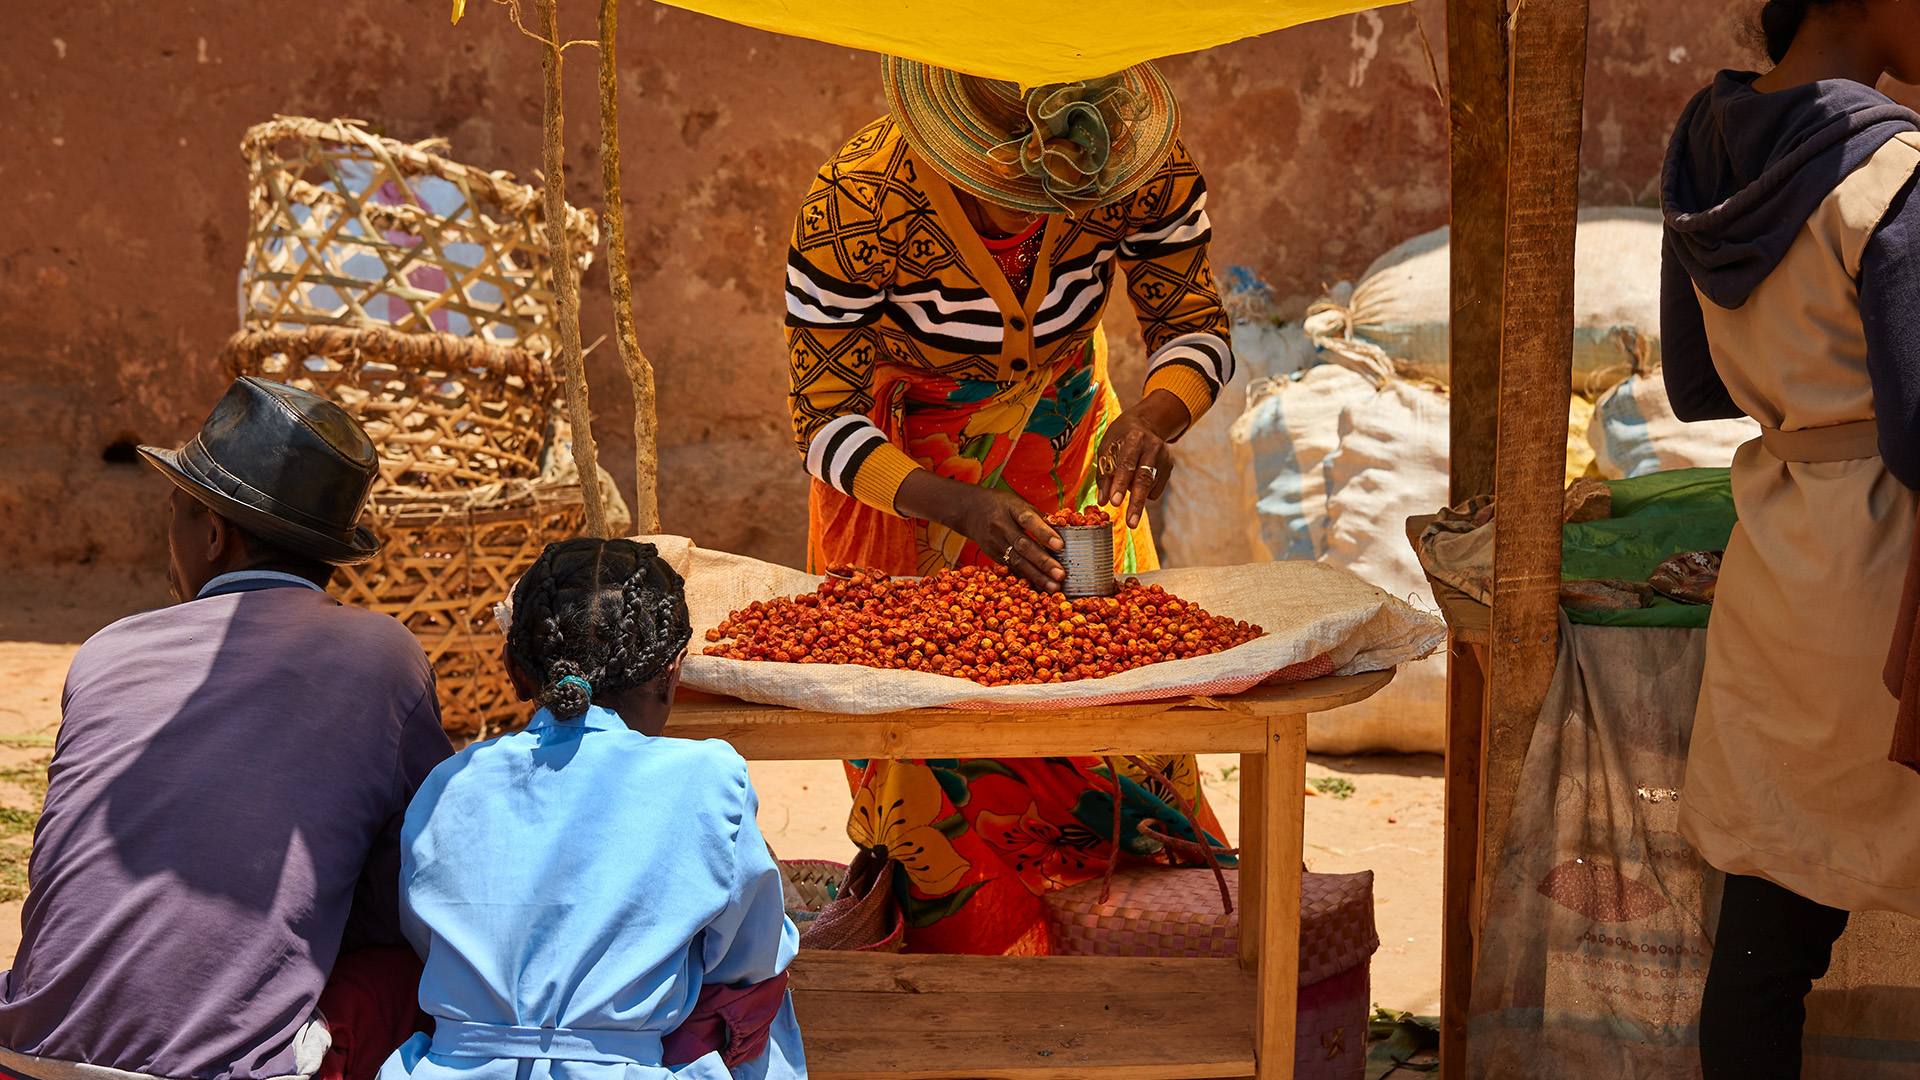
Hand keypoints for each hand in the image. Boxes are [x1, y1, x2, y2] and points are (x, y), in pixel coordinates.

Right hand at [895, 472, 1064, 591]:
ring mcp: (995, 543)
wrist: (969, 510)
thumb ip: (1038, 517)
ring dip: (1037, 576)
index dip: (1044, 533)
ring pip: (1017, 561)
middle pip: (1023, 546)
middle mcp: (1001, 526)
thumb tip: (1063, 531)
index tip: (1060, 546)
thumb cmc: (1001, 505)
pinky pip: (1011, 568)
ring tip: (1054, 587)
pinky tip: (1040, 588)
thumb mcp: (1018, 503)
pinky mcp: (992, 555)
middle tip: (1060, 575)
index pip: (1028, 520)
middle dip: (1043, 562)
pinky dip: (1026, 579)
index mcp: (1011, 509)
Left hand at [1096, 390, 1186, 528]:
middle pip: (1144, 478)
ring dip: (1138, 498)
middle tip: (1131, 523)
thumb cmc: (1119, 438)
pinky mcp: (1169, 466)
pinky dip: (1145, 493)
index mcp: (1134, 438)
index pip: (1127, 464)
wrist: (1145, 423)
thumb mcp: (1106, 448)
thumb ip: (1104, 474)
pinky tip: (1137, 483)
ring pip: (1151, 485)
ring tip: (1129, 505)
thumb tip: (1102, 501)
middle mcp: (1152, 446)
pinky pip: (1156, 488)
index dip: (1120, 484)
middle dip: (1136, 503)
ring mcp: (1164, 456)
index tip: (1114, 502)